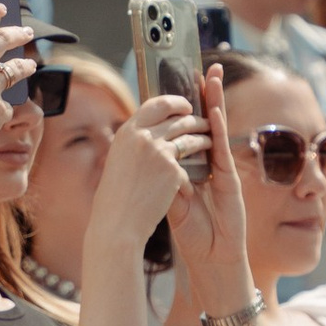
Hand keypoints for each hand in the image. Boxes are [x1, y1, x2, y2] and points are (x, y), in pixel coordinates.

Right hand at [81, 92, 189, 268]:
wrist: (117, 222)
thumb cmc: (116, 197)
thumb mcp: (119, 160)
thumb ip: (135, 143)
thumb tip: (149, 131)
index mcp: (128, 131)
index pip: (156, 104)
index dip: (175, 102)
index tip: (186, 106)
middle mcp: (143, 137)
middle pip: (177, 119)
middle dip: (195, 120)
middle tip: (204, 123)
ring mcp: (158, 152)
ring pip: (190, 138)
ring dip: (202, 139)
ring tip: (209, 142)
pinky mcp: (172, 170)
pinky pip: (188, 167)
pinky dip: (191, 176)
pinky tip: (195, 185)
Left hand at [166, 67, 256, 298]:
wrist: (213, 260)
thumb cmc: (196, 236)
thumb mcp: (175, 204)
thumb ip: (169, 182)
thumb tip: (156, 162)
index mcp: (197, 168)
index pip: (191, 131)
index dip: (189, 108)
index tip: (183, 84)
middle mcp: (211, 165)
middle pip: (207, 122)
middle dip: (206, 95)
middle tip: (204, 67)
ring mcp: (223, 171)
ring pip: (218, 129)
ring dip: (216, 102)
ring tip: (214, 76)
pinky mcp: (230, 181)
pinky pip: (223, 150)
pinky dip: (220, 130)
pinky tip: (216, 111)